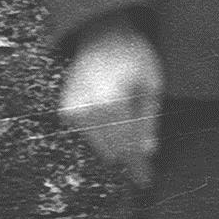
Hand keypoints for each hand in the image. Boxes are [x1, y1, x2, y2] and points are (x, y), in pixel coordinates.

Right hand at [60, 19, 162, 187]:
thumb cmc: (135, 57)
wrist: (103, 36)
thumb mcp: (152, 86)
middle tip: (145, 166)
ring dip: (117, 143)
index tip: (146, 182)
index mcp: (112, 103)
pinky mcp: (65, 110)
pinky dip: (102, 132)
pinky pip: (88, 134)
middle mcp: (87, 110)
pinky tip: (113, 115)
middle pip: (113, 150)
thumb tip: (147, 152)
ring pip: (100, 145)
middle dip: (130, 155)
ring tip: (130, 125)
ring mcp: (73, 111)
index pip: (128, 146)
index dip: (138, 166)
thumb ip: (149, 120)